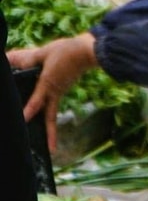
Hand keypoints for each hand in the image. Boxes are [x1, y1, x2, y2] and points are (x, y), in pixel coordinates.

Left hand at [10, 34, 96, 150]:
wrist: (87, 52)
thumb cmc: (66, 51)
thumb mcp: (44, 52)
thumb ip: (27, 58)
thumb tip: (7, 59)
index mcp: (50, 83)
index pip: (38, 100)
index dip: (30, 110)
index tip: (24, 119)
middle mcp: (56, 92)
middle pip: (51, 116)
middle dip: (51, 134)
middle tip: (51, 149)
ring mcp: (60, 92)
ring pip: (52, 113)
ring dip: (50, 128)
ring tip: (50, 144)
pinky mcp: (61, 90)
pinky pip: (53, 104)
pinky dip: (47, 114)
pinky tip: (42, 118)